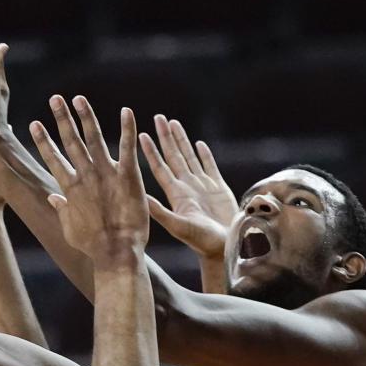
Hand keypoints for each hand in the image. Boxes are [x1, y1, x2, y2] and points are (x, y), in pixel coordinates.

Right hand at [30, 96, 147, 260]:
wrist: (116, 252)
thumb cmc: (92, 246)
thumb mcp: (69, 229)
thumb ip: (61, 210)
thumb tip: (51, 198)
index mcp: (70, 188)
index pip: (53, 158)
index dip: (43, 141)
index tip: (34, 124)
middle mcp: (85, 175)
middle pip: (70, 141)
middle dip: (62, 118)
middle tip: (55, 99)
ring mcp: (106, 173)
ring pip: (94, 138)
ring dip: (86, 116)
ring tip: (79, 99)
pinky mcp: (128, 176)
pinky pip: (127, 147)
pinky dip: (127, 128)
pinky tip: (127, 110)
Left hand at [139, 118, 236, 260]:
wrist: (225, 248)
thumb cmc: (201, 242)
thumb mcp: (179, 226)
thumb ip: (161, 211)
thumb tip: (141, 197)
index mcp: (177, 194)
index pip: (161, 167)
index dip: (152, 151)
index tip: (141, 135)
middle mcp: (187, 187)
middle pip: (174, 156)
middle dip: (166, 137)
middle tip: (158, 117)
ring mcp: (202, 186)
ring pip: (190, 157)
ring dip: (182, 140)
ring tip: (173, 123)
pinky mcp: (218, 188)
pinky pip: (210, 166)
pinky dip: (204, 154)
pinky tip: (198, 143)